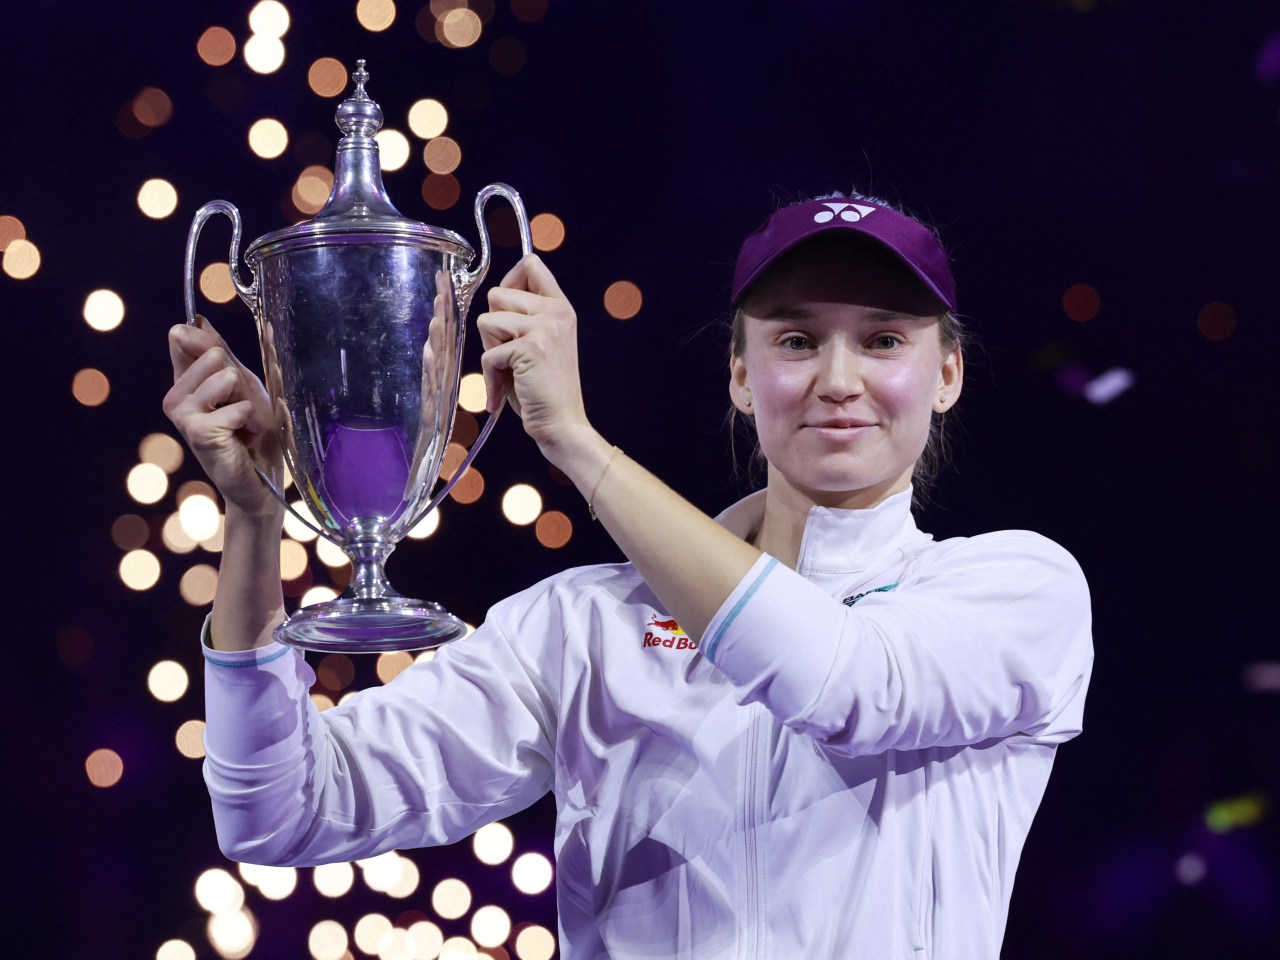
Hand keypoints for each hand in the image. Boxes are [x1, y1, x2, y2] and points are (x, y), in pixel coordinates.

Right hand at [162, 317, 284, 519]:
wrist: (260, 480)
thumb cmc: (254, 433)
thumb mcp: (242, 386)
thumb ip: (221, 354)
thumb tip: (197, 318)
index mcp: (184, 381)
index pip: (185, 337)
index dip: (209, 342)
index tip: (225, 364)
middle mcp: (175, 396)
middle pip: (216, 354)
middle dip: (242, 381)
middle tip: (242, 410)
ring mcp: (182, 413)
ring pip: (227, 377)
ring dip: (249, 403)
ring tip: (243, 425)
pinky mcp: (196, 430)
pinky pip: (237, 406)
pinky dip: (251, 422)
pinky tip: (243, 439)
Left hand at [477, 255, 593, 458]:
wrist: (563, 424)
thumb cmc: (544, 389)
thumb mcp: (541, 342)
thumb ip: (525, 316)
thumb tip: (496, 294)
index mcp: (560, 307)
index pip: (531, 265)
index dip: (509, 281)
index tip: (505, 308)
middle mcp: (556, 311)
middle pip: (497, 294)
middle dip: (493, 326)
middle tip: (510, 355)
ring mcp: (545, 327)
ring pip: (487, 321)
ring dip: (490, 350)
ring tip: (509, 370)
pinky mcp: (531, 348)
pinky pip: (489, 353)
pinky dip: (490, 378)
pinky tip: (504, 392)